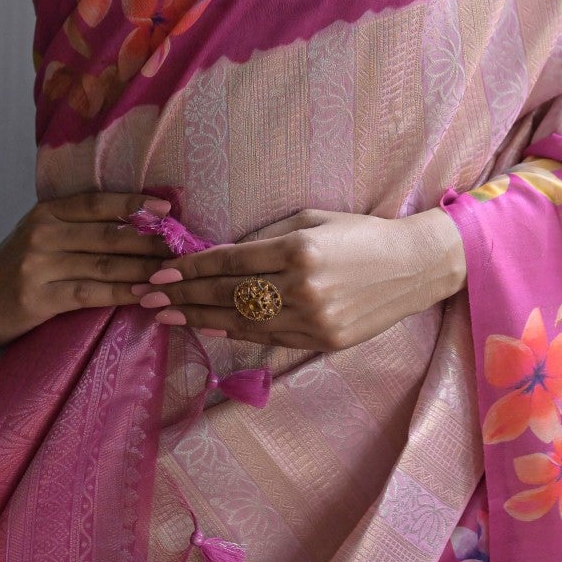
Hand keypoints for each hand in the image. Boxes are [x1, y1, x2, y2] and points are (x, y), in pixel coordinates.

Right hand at [0, 192, 175, 351]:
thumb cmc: (14, 267)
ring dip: (145, 268)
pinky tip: (146, 295)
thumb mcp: (39, 235)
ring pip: (104, 264)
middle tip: (185, 244)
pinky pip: (91, 293)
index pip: (96, 202)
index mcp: (46, 213)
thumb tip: (134, 223)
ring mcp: (40, 266)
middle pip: (108, 234)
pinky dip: (122, 293)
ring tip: (177, 271)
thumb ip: (76, 227)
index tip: (168, 206)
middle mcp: (44, 234)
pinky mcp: (39, 298)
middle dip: (151, 240)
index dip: (134, 203)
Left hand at [132, 207, 465, 351]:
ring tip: (165, 317)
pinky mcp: (323, 341)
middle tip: (146, 298)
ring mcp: (314, 319)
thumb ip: (265, 239)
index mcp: (298, 249)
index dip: (190, 269)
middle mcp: (303, 287)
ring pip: (243, 322)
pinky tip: (209, 329)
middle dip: (183, 297)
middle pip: (228, 296)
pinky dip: (236, 334)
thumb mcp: (312, 220)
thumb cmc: (360, 233)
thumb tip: (219, 258)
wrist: (415, 266)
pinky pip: (270, 338)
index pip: (230, 262)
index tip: (159, 272)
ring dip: (199, 319)